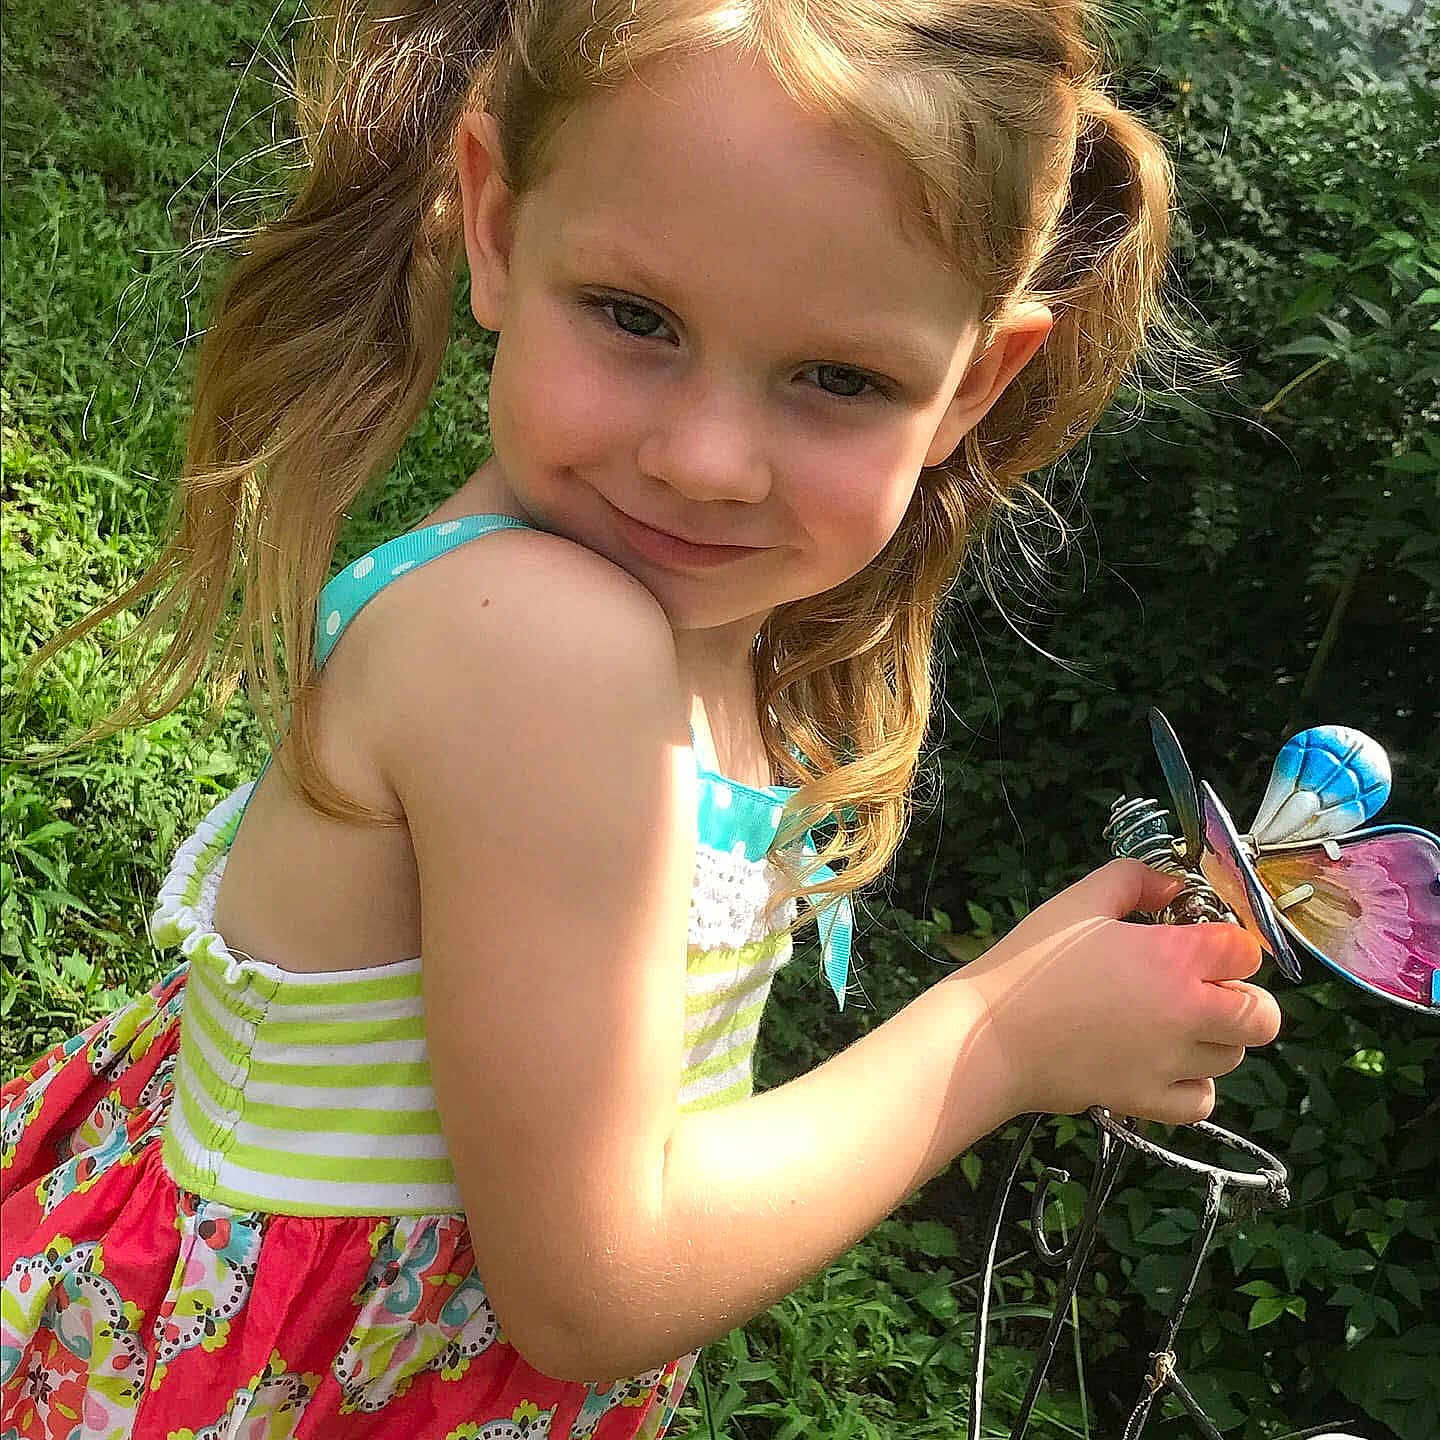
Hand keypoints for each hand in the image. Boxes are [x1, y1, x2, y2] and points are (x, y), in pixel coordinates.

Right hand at [958, 860, 1282, 1124]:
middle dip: (1243, 997)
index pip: (1246, 951)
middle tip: (1203, 987)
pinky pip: (1202, 1099)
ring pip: (1232, 1056)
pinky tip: (1164, 1062)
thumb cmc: (1030, 964)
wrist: (989, 1036)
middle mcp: (1185, 1013)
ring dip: (1215, 1037)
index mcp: (1173, 958)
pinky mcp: (1149, 1100)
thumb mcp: (1078, 901)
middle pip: (1262, 1015)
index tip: (1202, 943)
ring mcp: (1170, 1063)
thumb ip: (1133, 880)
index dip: (1228, 943)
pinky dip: (1194, 1084)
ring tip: (1172, 1022)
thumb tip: (1172, 887)